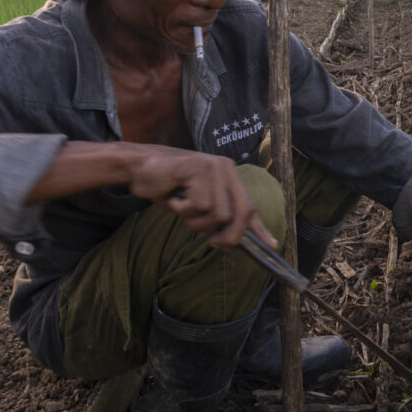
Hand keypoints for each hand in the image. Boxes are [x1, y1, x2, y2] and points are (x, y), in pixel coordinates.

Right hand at [127, 146, 276, 250]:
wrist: (138, 168)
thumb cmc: (167, 187)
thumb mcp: (196, 205)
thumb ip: (215, 220)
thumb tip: (230, 245)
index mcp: (229, 175)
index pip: (249, 205)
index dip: (259, 228)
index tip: (273, 245)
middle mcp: (225, 168)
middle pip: (239, 213)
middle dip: (228, 236)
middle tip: (213, 243)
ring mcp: (213, 166)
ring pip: (218, 214)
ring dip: (196, 221)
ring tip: (181, 207)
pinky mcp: (198, 168)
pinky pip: (199, 206)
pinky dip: (183, 210)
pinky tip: (173, 197)